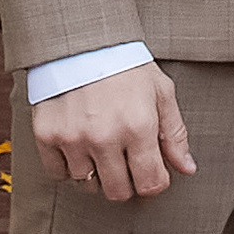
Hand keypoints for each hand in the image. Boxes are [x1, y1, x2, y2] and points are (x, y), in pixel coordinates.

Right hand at [34, 62, 196, 202]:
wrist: (80, 41)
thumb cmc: (125, 66)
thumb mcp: (160, 92)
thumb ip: (175, 133)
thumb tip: (187, 168)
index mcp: (138, 126)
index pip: (151, 183)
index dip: (155, 181)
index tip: (151, 170)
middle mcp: (105, 137)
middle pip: (118, 192)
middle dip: (127, 181)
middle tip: (126, 160)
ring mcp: (73, 138)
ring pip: (88, 185)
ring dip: (97, 173)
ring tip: (101, 147)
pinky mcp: (47, 136)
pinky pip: (58, 174)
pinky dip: (68, 167)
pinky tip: (78, 147)